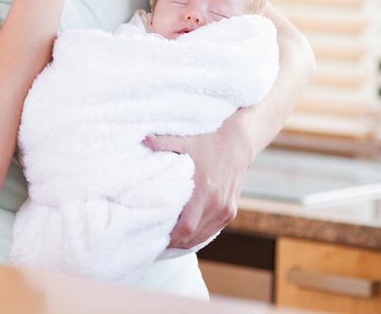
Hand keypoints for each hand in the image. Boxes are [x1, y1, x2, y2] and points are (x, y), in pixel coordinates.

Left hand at [143, 114, 254, 248]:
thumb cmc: (208, 142)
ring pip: (204, 236)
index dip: (172, 237)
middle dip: (176, 243)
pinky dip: (200, 235)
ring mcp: (225, 209)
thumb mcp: (185, 141)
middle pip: (194, 236)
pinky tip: (187, 235)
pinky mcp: (231, 211)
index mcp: (203, 190)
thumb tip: (143, 137)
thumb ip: (163, 142)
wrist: (237, 143)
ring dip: (187, 242)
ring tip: (169, 242)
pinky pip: (213, 230)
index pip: (187, 226)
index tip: (157, 239)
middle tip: (158, 243)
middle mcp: (216, 204)